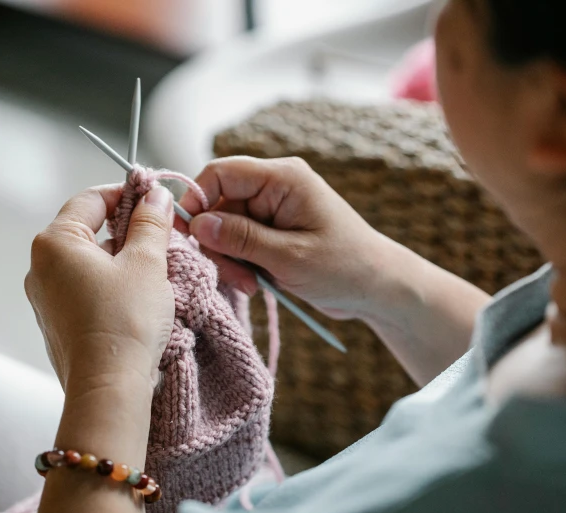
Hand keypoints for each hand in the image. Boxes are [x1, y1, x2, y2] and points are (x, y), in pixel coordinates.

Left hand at [25, 184, 174, 393]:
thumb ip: (150, 223)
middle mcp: (41, 267)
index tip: (156, 200)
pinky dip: (112, 285)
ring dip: (123, 260)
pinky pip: (86, 289)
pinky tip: (139, 299)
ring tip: (157, 272)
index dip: (127, 194)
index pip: (91, 200)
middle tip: (163, 238)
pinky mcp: (57, 323)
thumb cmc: (125, 321)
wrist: (108, 387)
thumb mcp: (146, 263)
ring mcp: (46, 298)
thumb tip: (155, 195)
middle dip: (128, 230)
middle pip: (89, 231)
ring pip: (90, 262)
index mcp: (55, 243)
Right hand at [178, 156, 386, 319]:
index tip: (188, 235)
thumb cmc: (345, 267)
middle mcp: (275, 187)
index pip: (222, 172)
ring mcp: (273, 210)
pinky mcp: (272, 232)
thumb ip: (242, 238)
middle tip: (237, 277)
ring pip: (225, 228)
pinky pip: (239, 242)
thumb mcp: (290, 256)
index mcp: (283, 179)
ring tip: (251, 285)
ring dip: (230, 259)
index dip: (197, 198)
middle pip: (219, 204)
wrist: (377, 287)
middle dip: (219, 242)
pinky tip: (257, 283)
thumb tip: (198, 224)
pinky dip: (241, 264)